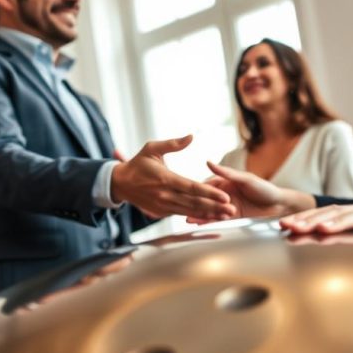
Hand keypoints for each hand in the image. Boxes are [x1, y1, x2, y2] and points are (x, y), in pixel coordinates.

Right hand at [111, 135, 235, 219]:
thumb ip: (172, 144)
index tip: (225, 196)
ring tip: (226, 215)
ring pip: (190, 211)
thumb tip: (191, 136)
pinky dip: (197, 216)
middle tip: (232, 209)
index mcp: (165, 179)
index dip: (210, 193)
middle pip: (194, 203)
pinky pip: (182, 214)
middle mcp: (165, 195)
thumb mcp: (152, 148)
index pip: (192, 188)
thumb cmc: (138, 163)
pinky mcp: (162, 212)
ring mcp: (163, 206)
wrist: (120, 184)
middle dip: (215, 207)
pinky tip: (211, 216)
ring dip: (209, 214)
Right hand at [186, 161, 305, 222]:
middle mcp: (225, 193)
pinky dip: (208, 221)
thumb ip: (227, 173)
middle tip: (183, 208)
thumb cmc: (265, 188)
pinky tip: (198, 224)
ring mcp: (228, 205)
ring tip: (187, 218)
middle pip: (207, 198)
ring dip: (199, 213)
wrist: (279, 205)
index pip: (207, 184)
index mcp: (226, 181)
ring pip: (211, 209)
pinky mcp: (232, 216)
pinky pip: (218, 218)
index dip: (197, 189)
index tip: (186, 192)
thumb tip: (208, 163)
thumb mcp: (246, 179)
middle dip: (195, 203)